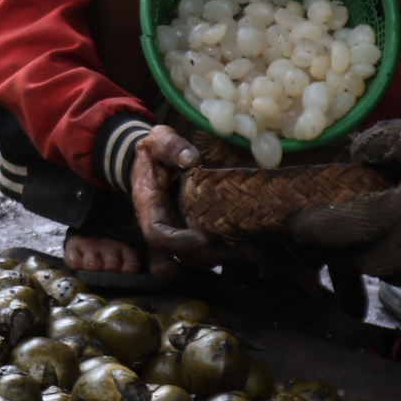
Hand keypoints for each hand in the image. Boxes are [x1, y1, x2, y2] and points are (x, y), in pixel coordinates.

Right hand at [129, 126, 237, 271]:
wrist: (149, 162)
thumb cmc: (154, 152)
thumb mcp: (158, 141)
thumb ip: (170, 147)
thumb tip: (191, 158)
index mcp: (149, 207)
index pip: (158, 234)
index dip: (179, 242)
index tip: (203, 240)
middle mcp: (162, 226)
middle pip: (180, 255)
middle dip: (210, 256)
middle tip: (242, 248)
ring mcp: (175, 232)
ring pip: (194, 258)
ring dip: (222, 257)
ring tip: (251, 247)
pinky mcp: (189, 233)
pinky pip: (204, 251)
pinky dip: (225, 251)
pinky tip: (248, 243)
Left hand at [286, 117, 400, 293]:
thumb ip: (399, 143)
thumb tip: (358, 147)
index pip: (340, 230)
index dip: (311, 230)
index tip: (294, 224)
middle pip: (360, 259)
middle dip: (344, 247)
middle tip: (339, 228)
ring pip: (392, 273)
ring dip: (382, 255)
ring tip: (390, 229)